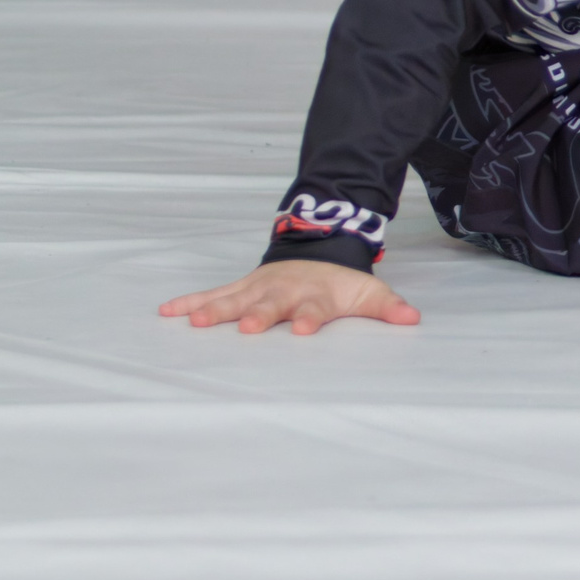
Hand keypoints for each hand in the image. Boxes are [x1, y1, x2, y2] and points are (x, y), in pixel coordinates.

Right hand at [160, 260, 420, 334]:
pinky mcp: (241, 288)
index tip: (305, 329)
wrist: (318, 250)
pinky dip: (190, 302)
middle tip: (249, 328)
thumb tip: (413, 319)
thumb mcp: (368, 293)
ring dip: (216, 310)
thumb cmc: (341, 283)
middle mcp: (284, 290)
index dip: (311, 317)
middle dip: (260, 315)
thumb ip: (387, 307)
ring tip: (196, 323)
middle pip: (271, 304)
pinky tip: (166, 312)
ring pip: (236, 299)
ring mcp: (259, 288)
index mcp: (316, 295)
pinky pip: (212, 295)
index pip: (315, 308)